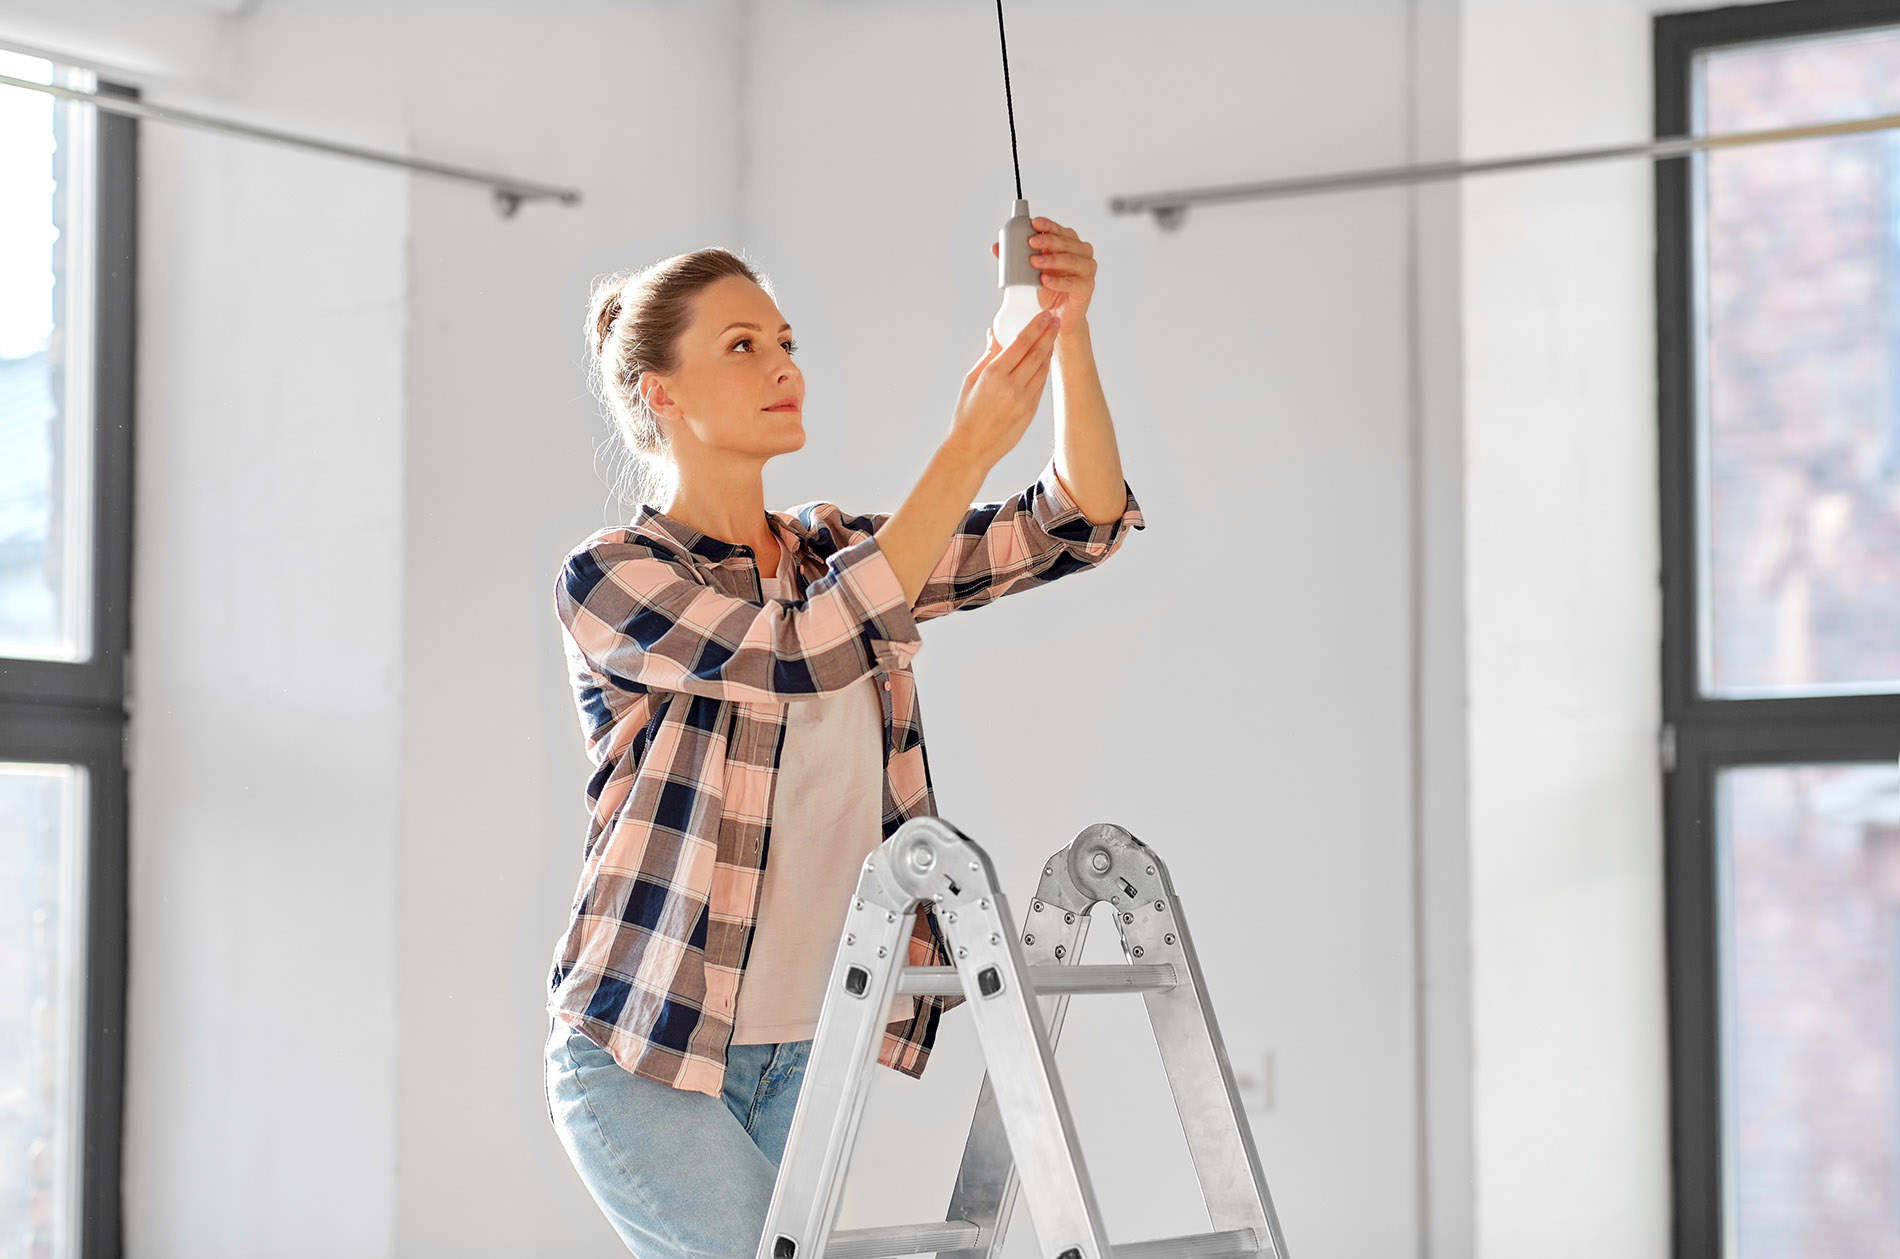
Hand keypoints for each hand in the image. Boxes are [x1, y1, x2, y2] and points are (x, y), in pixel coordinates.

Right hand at [946, 309, 1059, 467]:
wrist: (971, 448)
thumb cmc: (966, 415)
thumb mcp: (971, 381)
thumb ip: (987, 356)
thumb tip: (995, 335)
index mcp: (993, 375)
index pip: (1021, 343)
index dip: (1036, 327)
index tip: (1045, 315)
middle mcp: (1011, 386)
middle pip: (1036, 353)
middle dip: (1048, 334)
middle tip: (1056, 320)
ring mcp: (1023, 400)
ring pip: (1042, 368)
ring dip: (1048, 351)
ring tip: (1053, 337)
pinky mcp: (1030, 411)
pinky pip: (1040, 385)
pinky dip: (1043, 370)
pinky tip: (1045, 361)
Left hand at [991, 215, 1097, 327]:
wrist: (1058, 315)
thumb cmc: (1048, 289)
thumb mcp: (1031, 271)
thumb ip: (1016, 258)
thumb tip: (996, 247)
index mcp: (1070, 244)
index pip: (1060, 230)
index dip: (1048, 226)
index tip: (1034, 223)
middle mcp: (1082, 254)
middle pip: (1067, 243)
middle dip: (1048, 241)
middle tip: (1031, 242)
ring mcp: (1087, 271)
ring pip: (1071, 260)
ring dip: (1052, 259)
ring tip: (1034, 261)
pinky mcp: (1086, 288)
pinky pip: (1073, 282)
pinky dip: (1058, 281)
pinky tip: (1045, 280)